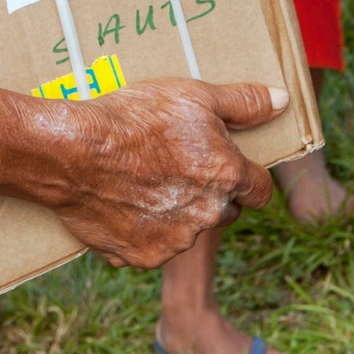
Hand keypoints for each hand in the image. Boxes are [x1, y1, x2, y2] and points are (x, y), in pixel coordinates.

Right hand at [48, 79, 283, 267]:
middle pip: (225, 212)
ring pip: (187, 231)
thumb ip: (245, 102)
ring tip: (143, 183)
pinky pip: (150, 247)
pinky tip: (122, 204)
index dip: (249, 179)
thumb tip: (282, 101)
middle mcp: (207, 215)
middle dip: (210, 195)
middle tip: (178, 169)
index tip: (232, 170)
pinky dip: (141, 232)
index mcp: (226, 176)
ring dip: (175, 214)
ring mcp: (173, 242)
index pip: (260, 191)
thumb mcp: (194, 95)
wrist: (71, 152)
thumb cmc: (133, 117)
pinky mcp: (140, 257)